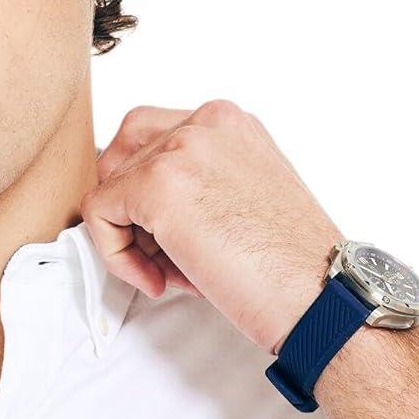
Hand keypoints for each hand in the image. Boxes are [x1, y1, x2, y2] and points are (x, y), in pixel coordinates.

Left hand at [82, 99, 345, 357]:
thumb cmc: (289, 266)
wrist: (319, 295)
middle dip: (130, 207)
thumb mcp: (243, 200)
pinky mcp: (157, 185)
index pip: (153, 137)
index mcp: (229, 124)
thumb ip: (197, 184)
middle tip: (162, 256)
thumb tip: (139, 205)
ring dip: (128, 236)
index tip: (174, 239)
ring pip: (109, 185)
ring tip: (172, 272)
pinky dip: (116, 255)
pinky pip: (99, 213)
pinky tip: (159, 281)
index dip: (148, 193)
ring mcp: (181, 148)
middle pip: (123, 151)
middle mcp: (206, 122)